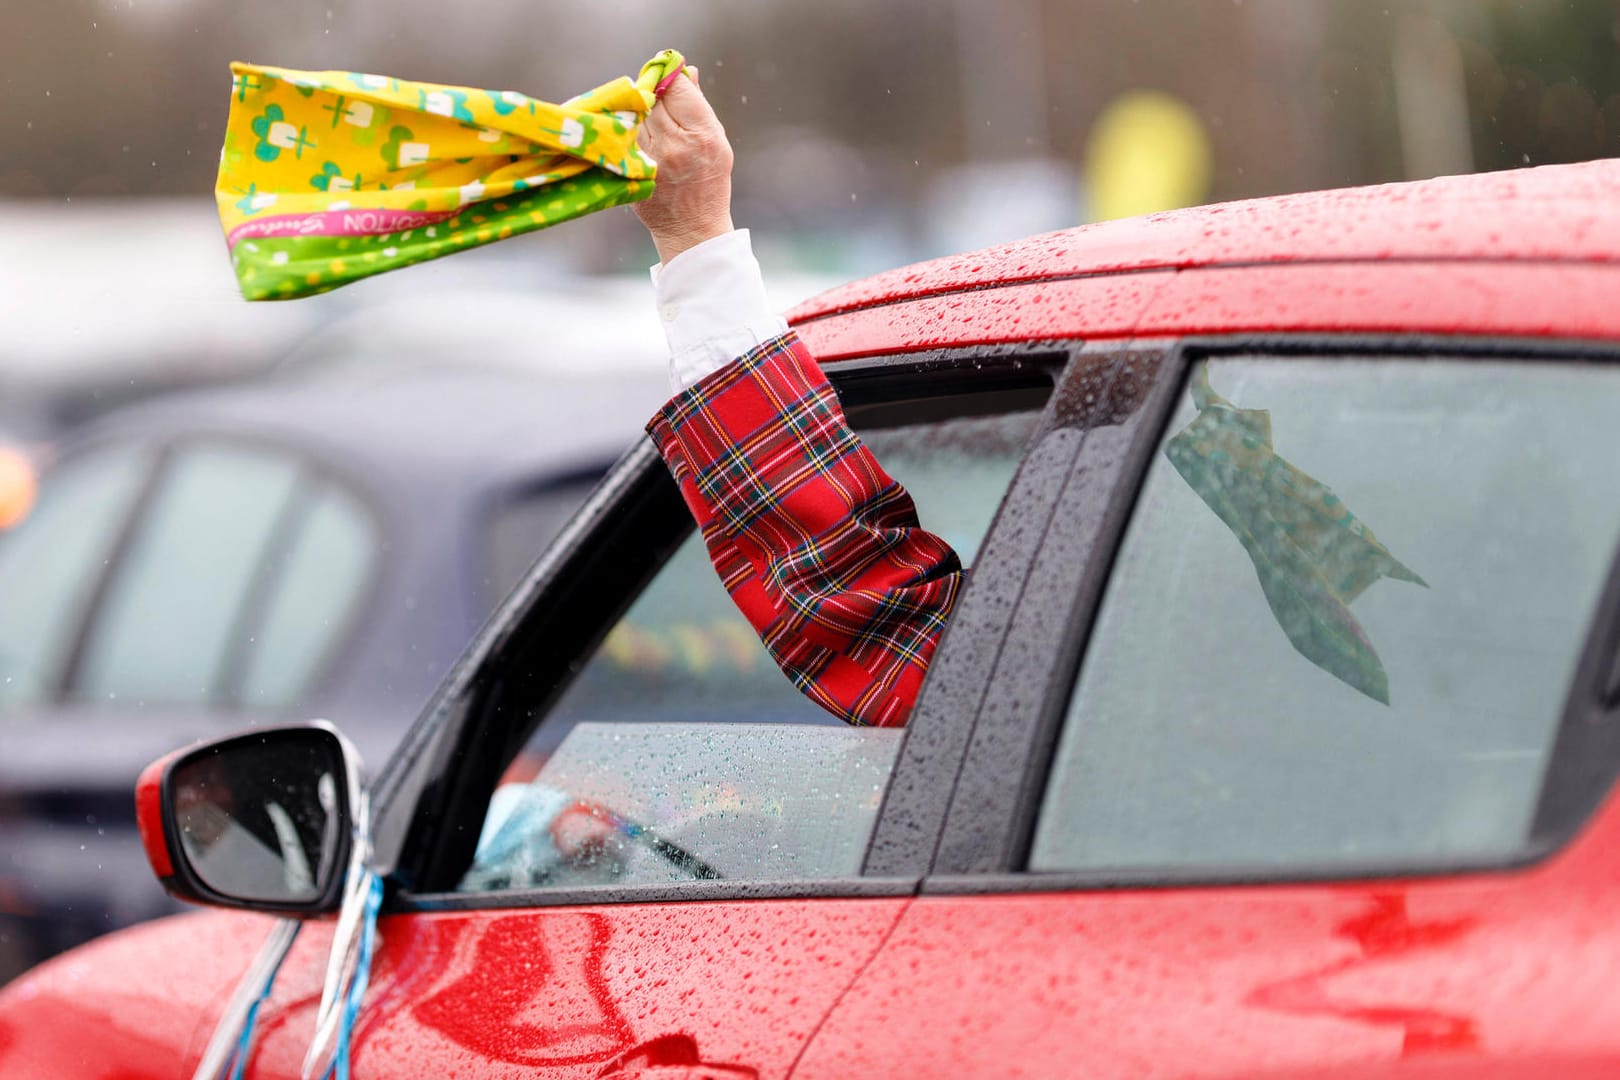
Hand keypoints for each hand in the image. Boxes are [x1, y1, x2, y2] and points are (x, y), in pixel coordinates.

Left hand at [633, 65, 735, 264]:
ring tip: (651, 121)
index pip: (677, 89)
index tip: (667, 73)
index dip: (670, 77)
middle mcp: (675, 145)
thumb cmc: (708, 182)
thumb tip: (687, 72)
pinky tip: (635, 135)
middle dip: (653, 92)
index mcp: (702, 135)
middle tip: (655, 93)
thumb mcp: (717, 142)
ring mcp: (650, 158)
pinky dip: (629, 130)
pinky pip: (625, 136)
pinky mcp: (633, 169)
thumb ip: (699, 106)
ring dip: (638, 111)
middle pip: (652, 99)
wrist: (692, 229)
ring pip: (635, 115)